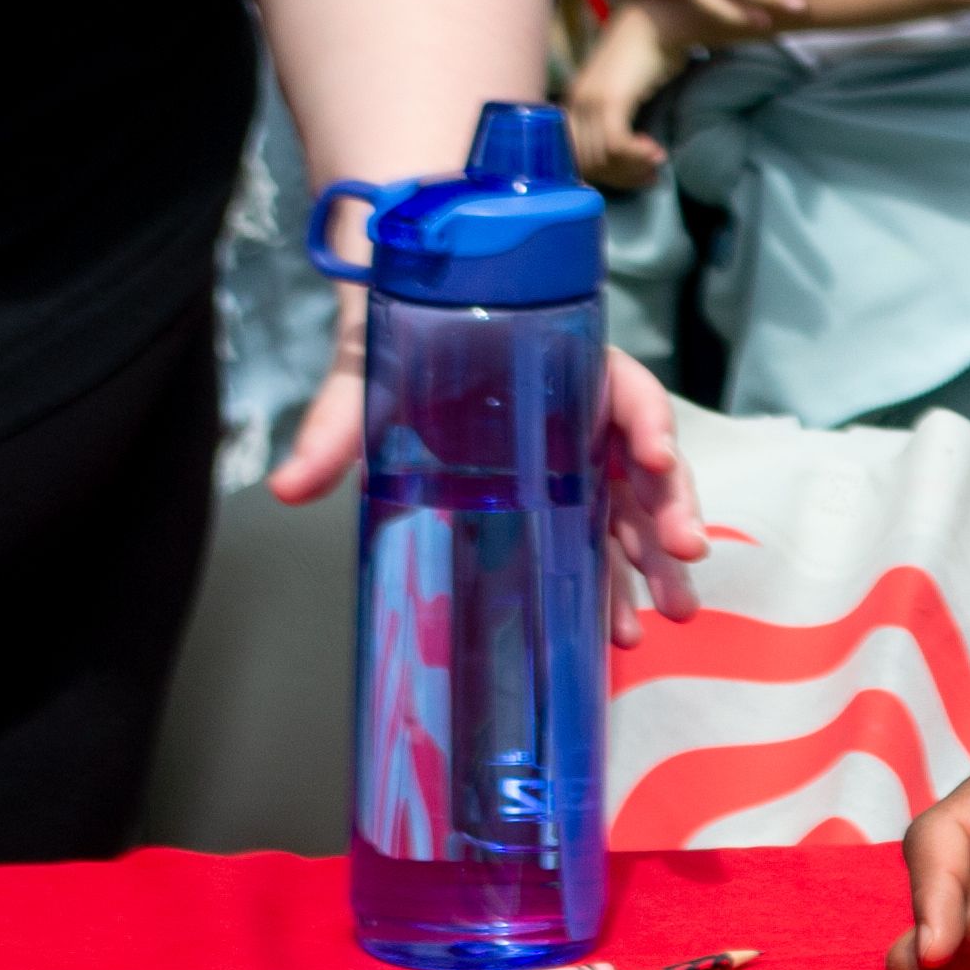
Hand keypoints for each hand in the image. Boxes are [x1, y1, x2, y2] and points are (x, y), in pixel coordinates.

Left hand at [265, 335, 706, 645]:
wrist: (388, 342)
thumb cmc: (395, 340)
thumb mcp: (365, 374)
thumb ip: (337, 426)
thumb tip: (285, 487)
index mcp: (557, 364)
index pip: (622, 385)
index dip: (646, 419)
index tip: (654, 456)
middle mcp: (578, 414)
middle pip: (644, 458)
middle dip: (670, 506)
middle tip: (684, 553)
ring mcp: (573, 461)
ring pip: (632, 508)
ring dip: (658, 559)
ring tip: (677, 612)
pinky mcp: (557, 500)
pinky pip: (598, 540)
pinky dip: (614, 582)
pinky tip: (621, 629)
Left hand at [564, 5, 674, 194]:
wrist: (656, 23)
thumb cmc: (646, 55)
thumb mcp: (622, 90)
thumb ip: (614, 116)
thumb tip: (624, 153)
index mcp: (573, 102)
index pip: (575, 156)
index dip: (604, 174)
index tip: (634, 176)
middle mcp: (576, 103)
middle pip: (588, 162)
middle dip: (620, 176)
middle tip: (650, 175)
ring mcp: (590, 101)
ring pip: (602, 157)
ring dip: (632, 167)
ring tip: (656, 162)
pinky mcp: (610, 99)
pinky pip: (616, 144)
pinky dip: (636, 156)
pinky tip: (655, 151)